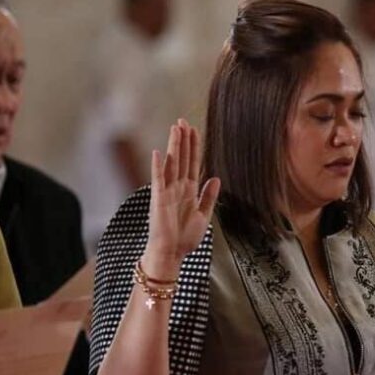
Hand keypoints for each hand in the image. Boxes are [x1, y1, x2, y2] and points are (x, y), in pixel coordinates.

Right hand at [144, 119, 220, 277]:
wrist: (171, 254)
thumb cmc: (184, 238)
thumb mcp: (203, 215)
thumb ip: (209, 196)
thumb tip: (216, 177)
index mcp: (189, 191)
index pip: (192, 163)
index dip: (194, 147)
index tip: (194, 130)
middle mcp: (178, 188)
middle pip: (181, 158)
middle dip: (183, 140)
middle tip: (183, 120)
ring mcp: (167, 192)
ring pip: (171, 164)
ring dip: (173, 147)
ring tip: (175, 128)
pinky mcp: (159, 200)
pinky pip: (159, 180)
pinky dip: (158, 167)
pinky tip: (159, 152)